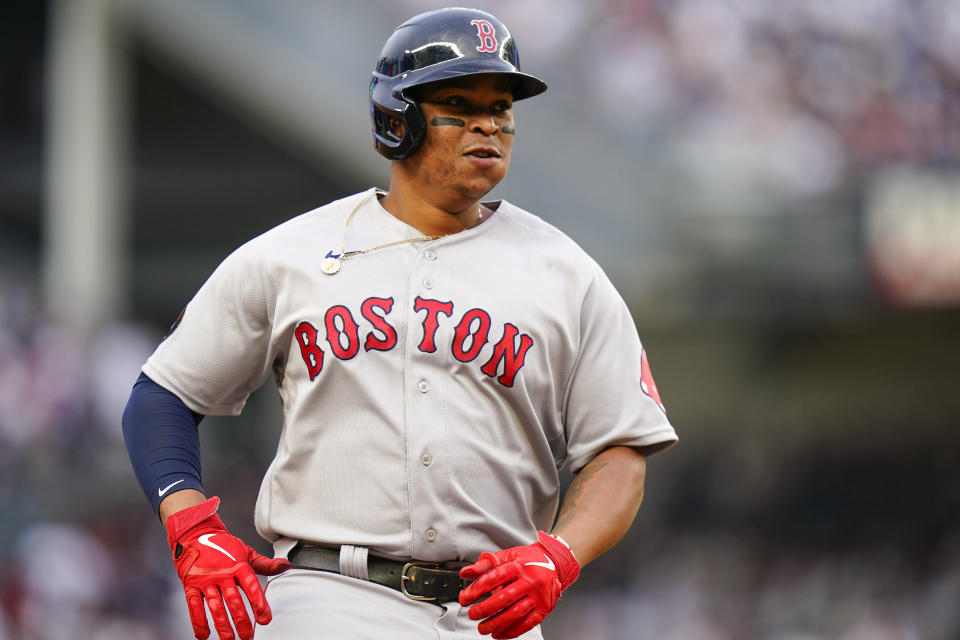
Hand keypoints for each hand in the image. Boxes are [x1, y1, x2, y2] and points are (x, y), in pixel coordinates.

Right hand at [166, 496, 290, 639]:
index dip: (258, 602)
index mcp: (238, 565)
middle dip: (241, 619)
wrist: (195, 535)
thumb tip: (287, 565)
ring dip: (222, 624)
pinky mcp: (191, 585)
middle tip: (248, 636)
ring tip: (229, 639)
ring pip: (214, 605)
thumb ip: (266, 564)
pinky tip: (204, 635)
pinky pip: (194, 605)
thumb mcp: (246, 552)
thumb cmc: (224, 547)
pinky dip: (198, 621)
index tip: (265, 619)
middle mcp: (222, 573)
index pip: (251, 585)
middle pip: (233, 599)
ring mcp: (205, 579)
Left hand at [459, 531, 580, 638]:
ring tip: (482, 628)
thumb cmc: (528, 559)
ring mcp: (539, 596)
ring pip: (515, 613)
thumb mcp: (507, 555)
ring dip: (496, 623)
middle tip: (472, 614)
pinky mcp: (544, 608)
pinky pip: (527, 623)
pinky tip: (499, 633)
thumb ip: (485, 564)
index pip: (495, 578)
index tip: (465, 598)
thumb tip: (465, 573)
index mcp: (519, 566)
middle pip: (504, 598)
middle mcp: (530, 581)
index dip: (477, 589)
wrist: (554, 562)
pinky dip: (511, 631)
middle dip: (485, 609)